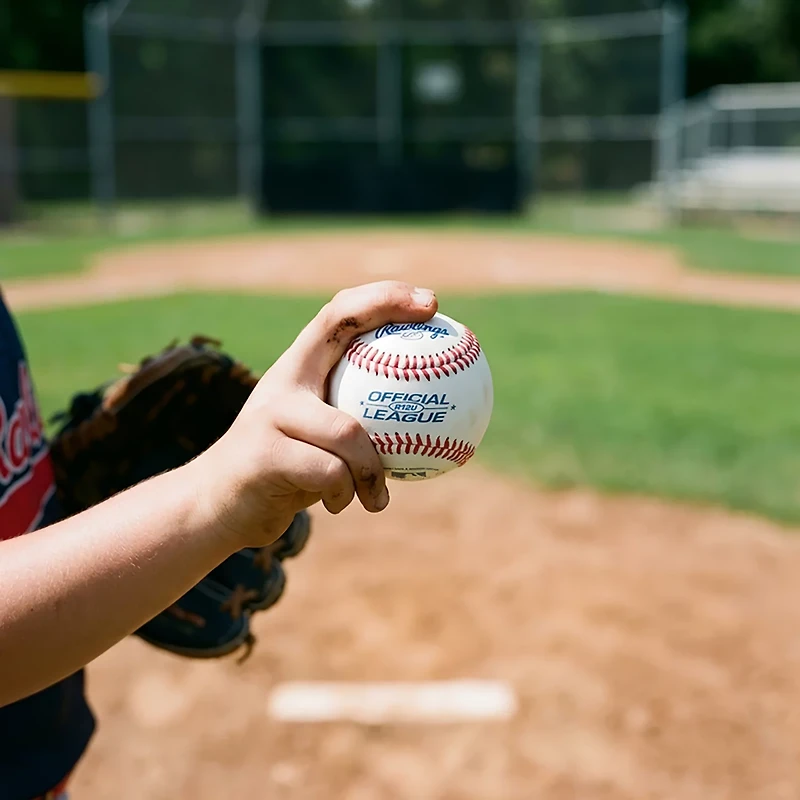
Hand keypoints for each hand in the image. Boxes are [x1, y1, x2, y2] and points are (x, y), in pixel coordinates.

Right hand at [191, 281, 437, 549]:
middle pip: (334, 326)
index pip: (338, 314)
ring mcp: (270, 415)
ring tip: (379, 496)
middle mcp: (282, 381)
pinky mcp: (264, 455)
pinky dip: (347, 493)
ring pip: (349, 431)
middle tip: (435, 320)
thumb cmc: (282, 474)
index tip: (428, 302)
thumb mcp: (317, 443)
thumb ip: (356, 426)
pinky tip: (347, 507)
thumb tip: (429, 427)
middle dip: (385, 305)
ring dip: (373, 468)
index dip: (382, 297)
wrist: (215, 508)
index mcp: (296, 371)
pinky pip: (332, 473)